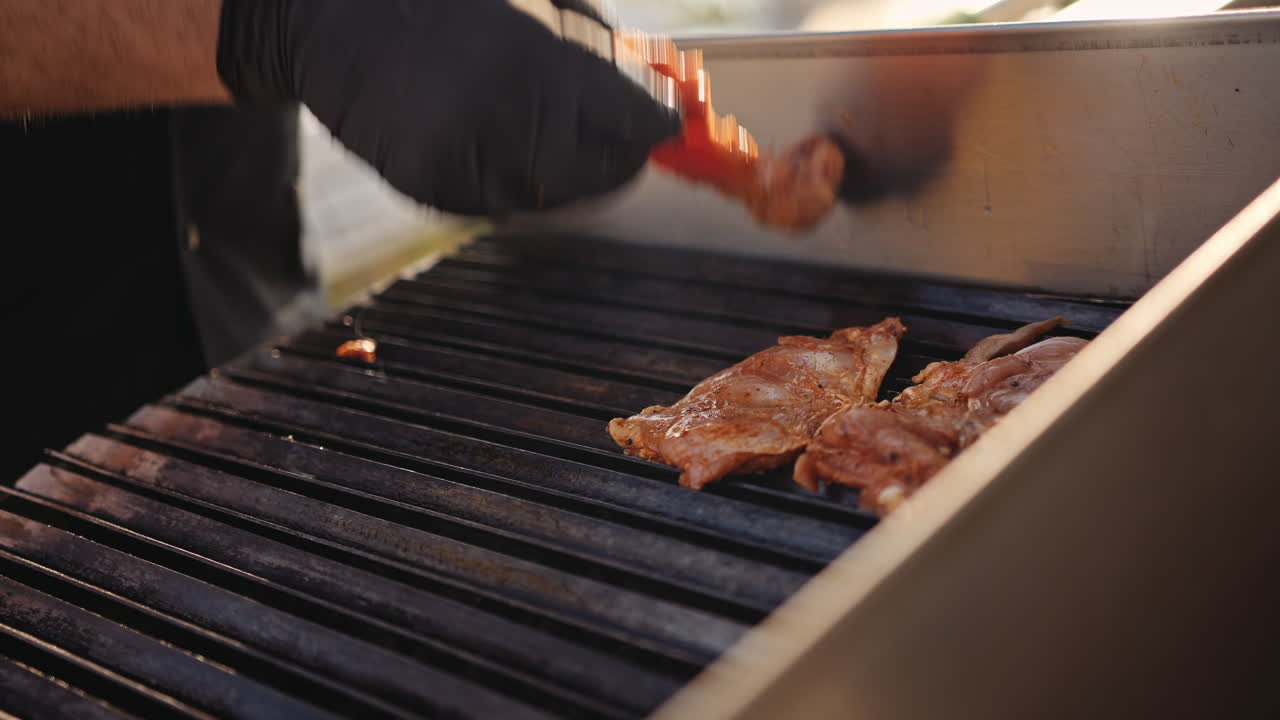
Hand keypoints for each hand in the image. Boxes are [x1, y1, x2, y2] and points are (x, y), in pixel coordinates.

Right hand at [217, 0, 679, 215]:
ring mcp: (470, 159)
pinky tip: (482, 130)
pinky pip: (501, 201)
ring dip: (563, 167)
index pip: (640, 121)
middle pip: (610, 172)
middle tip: (617, 135)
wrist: (329, 12)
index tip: (663, 123)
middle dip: (620, 155)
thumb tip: (658, 89)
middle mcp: (514, 117)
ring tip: (532, 117)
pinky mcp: (434, 186)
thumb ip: (600, 42)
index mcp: (548, 59)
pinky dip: (509, 177)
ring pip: (557, 193)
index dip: (657, 124)